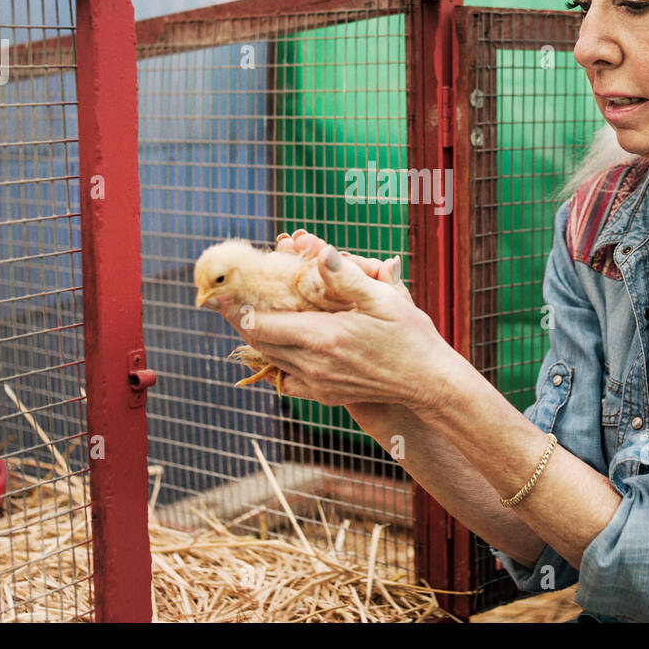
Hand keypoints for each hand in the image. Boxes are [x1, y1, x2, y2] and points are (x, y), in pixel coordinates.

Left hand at [222, 229, 449, 411]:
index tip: (220, 290)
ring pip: (270, 358)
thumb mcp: (384, 299)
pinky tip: (281, 341)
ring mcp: (318, 383)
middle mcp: (313, 365)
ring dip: (257, 335)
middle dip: (240, 317)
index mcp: (323, 338)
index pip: (260, 323)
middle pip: (257, 341)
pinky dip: (278, 358)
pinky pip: (287, 377)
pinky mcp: (325, 394)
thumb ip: (346, 277)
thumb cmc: (410, 336)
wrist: (428, 382)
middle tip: (225, 296)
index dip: (235, 306)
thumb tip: (319, 253)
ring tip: (245, 312)